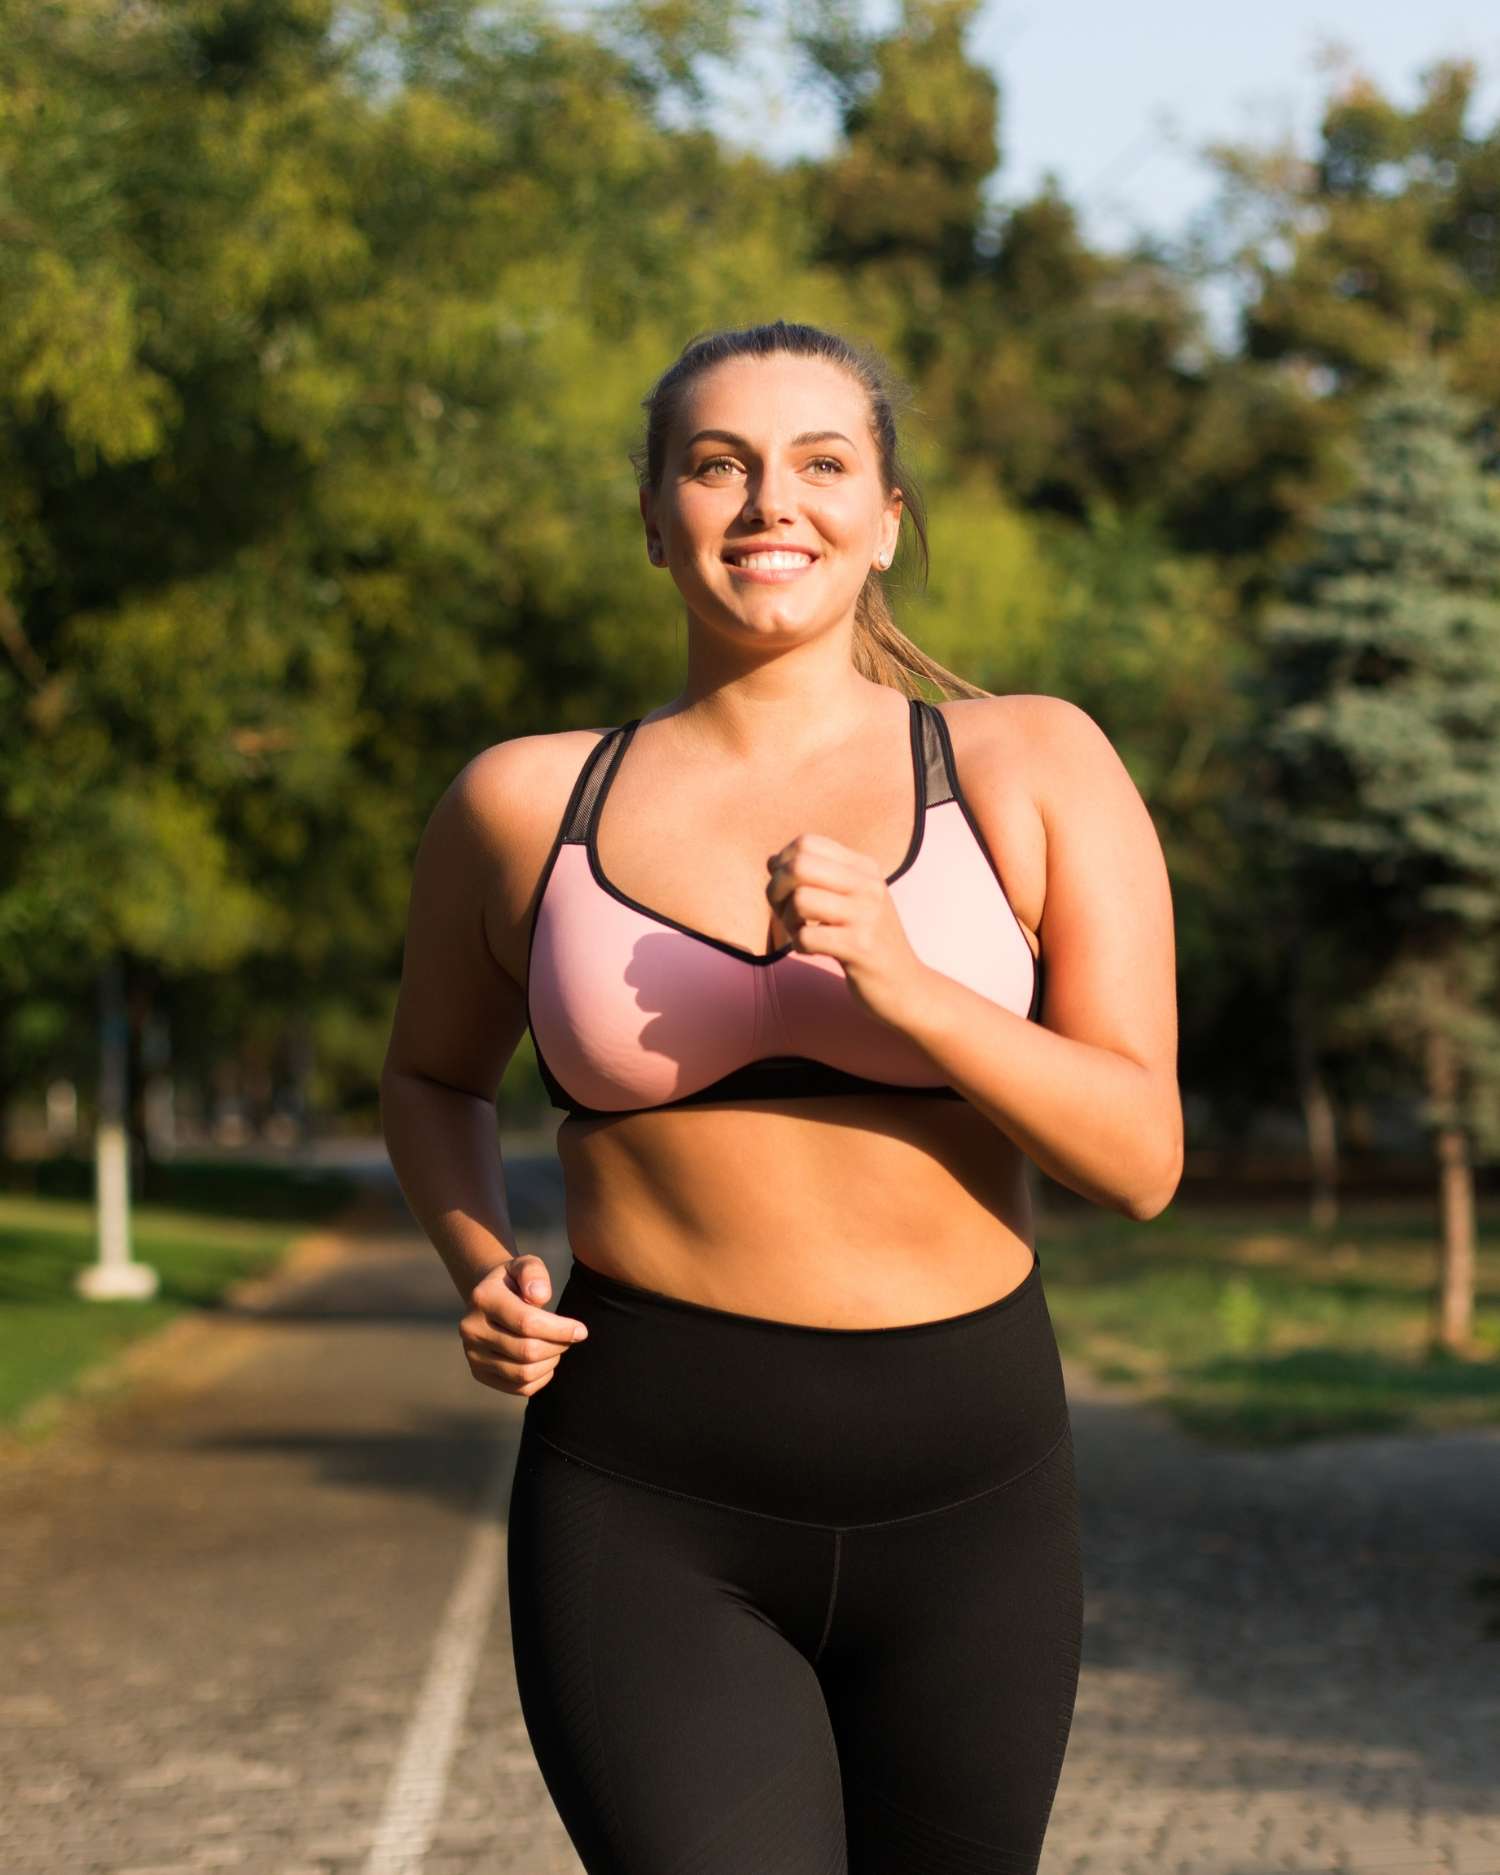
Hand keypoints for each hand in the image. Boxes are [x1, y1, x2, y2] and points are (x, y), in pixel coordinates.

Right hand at [460, 1254, 588, 1397]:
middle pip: (527, 1351)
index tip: (581, 1330)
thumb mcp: (525, 1265)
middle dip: (558, 1346)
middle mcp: (471, 1329)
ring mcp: (472, 1354)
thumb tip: (540, 1296)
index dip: (560, 1330)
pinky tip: (547, 1361)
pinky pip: (519, 1388)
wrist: (490, 1299)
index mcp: (483, 1298)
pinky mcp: (479, 1373)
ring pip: (523, 1374)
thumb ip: (534, 1273)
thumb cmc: (515, 1282)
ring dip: (551, 1362)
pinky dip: (541, 1378)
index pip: (527, 1323)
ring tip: (557, 1346)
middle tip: (571, 1337)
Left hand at [765, 832, 933, 1031]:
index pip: (807, 843)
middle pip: (799, 866)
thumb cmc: (868, 941)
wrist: (905, 985)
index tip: (787, 889)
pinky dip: (799, 945)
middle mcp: (868, 885)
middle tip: (785, 913)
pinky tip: (812, 951)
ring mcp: (867, 915)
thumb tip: (771, 860)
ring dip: (788, 920)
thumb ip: (816, 877)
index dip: (783, 864)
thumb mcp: (851, 899)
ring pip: (800, 899)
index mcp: (865, 867)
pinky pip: (807, 936)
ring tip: (801, 933)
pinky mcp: (860, 947)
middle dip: (777, 890)